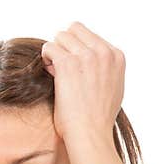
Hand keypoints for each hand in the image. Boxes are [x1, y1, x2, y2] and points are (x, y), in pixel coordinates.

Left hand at [40, 21, 124, 146]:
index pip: (90, 36)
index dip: (78, 49)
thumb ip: (106, 69)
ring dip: (55, 52)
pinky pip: (49, 47)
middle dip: (65, 46)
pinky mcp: (68, 64)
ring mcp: (86, 56)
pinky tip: (49, 73)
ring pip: (60, 36)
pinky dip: (46, 58)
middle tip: (62, 67)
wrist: (91, 134)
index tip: (76, 69)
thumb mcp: (113, 88)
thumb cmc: (98, 119)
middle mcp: (104, 52)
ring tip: (55, 72)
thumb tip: (94, 60)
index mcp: (116, 56)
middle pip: (74, 30)